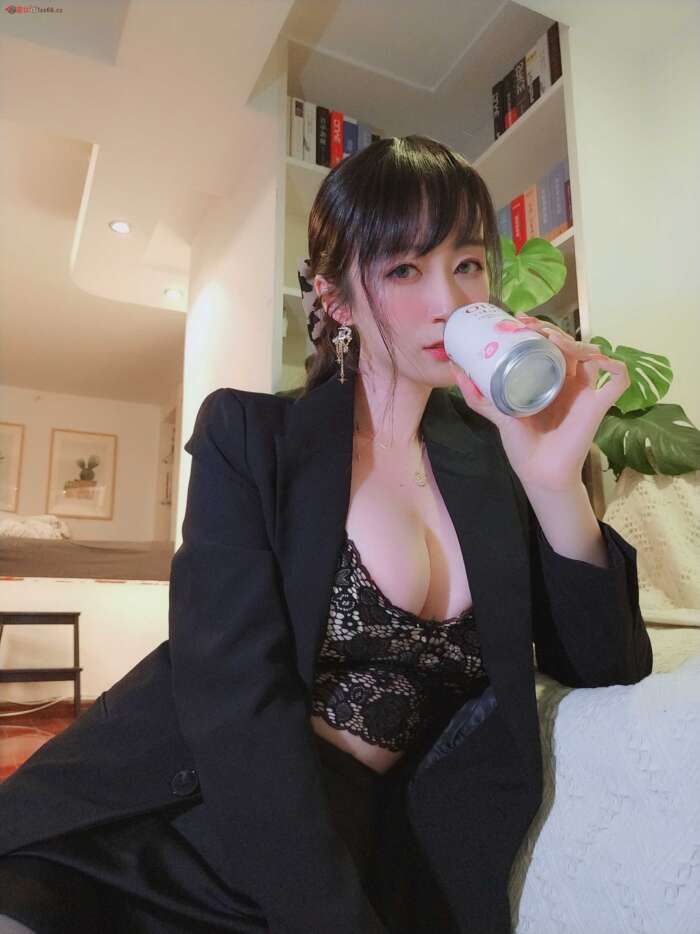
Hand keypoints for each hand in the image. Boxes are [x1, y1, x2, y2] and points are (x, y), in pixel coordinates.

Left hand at [449, 313, 630, 492]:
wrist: (538, 473)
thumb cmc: (523, 446)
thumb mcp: (497, 414)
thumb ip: (479, 395)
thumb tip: (456, 370)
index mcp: (550, 381)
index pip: (550, 346)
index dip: (539, 328)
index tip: (518, 319)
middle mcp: (570, 383)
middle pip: (569, 345)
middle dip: (552, 330)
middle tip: (529, 326)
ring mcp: (585, 393)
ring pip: (592, 355)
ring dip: (575, 341)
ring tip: (551, 338)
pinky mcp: (597, 407)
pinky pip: (618, 383)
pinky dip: (618, 368)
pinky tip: (602, 360)